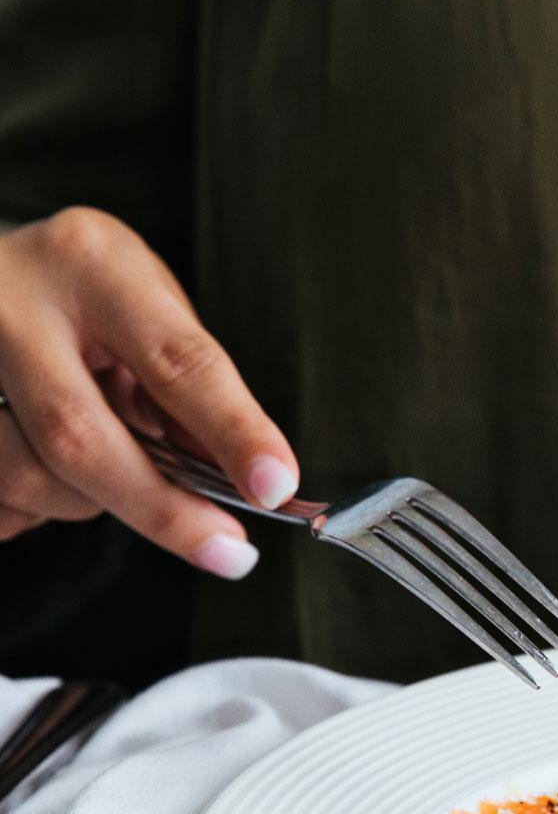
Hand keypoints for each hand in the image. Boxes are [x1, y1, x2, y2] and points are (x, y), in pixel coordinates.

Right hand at [0, 207, 298, 576]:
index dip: (232, 431)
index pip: (176, 360)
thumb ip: (186, 388)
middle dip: (163, 510)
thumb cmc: (76, 297)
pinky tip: (50, 470)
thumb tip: (244, 478)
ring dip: (87, 501)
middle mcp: (10, 301)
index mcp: (89, 263)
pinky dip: (37, 505)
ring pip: (30, 476)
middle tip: (227, 550)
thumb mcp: (143, 310)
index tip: (275, 487)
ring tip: (107, 469)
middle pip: (82, 437)